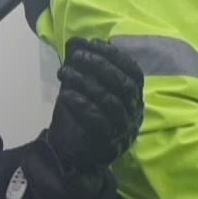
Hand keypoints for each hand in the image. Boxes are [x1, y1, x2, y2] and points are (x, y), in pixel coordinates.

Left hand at [42, 38, 144, 198]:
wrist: (73, 158)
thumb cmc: (81, 118)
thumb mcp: (81, 88)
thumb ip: (81, 66)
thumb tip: (75, 40)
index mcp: (133, 98)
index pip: (133, 73)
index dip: (115, 55)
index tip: (93, 43)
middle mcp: (133, 113)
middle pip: (123, 85)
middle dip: (100, 66)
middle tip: (77, 56)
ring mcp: (122, 130)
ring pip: (110, 101)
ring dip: (86, 83)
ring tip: (64, 72)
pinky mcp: (107, 144)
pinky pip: (98, 121)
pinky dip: (81, 104)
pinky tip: (66, 95)